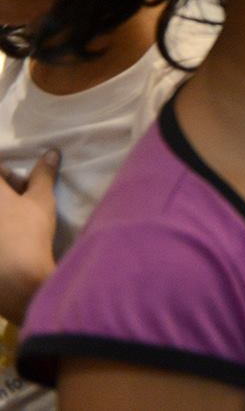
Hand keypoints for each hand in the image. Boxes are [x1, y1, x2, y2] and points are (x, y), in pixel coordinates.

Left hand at [0, 149, 59, 323]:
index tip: (23, 189)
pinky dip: (2, 233)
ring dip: (4, 214)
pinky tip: (7, 243)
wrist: (15, 280)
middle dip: (5, 195)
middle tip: (22, 206)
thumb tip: (51, 153)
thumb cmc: (28, 232)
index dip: (10, 178)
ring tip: (14, 225)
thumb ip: (44, 174)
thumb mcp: (41, 200)